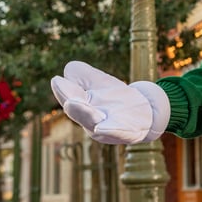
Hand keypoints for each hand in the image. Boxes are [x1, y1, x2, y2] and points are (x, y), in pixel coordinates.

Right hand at [50, 61, 169, 143]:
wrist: (146, 111)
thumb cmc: (117, 99)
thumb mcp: (100, 83)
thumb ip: (84, 76)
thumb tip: (68, 69)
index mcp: (83, 106)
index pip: (71, 97)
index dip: (63, 90)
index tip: (56, 80)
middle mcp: (92, 120)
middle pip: (80, 113)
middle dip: (74, 106)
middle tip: (68, 100)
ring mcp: (107, 127)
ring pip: (94, 123)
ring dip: (86, 115)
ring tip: (76, 106)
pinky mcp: (125, 131)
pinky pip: (116, 132)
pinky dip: (109, 130)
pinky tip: (102, 127)